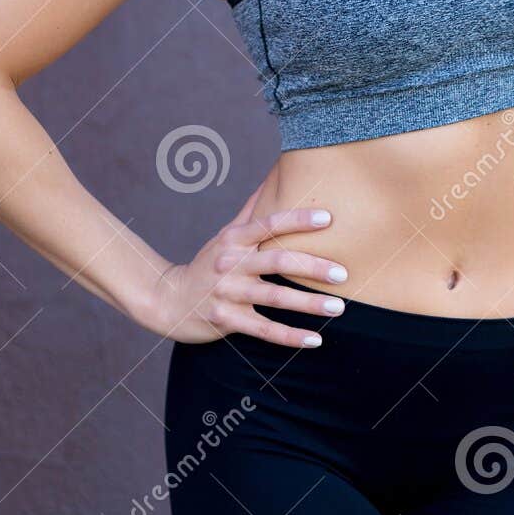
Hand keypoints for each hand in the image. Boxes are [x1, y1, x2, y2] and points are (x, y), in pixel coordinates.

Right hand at [142, 175, 349, 347]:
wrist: (169, 301)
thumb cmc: (208, 264)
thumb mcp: (226, 235)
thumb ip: (252, 211)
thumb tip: (276, 174)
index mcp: (234, 240)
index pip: (269, 225)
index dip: (298, 220)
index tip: (328, 219)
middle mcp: (231, 264)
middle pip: (277, 262)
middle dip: (312, 267)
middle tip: (343, 273)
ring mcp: (228, 293)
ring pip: (274, 298)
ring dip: (309, 304)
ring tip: (338, 308)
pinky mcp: (226, 320)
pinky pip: (264, 330)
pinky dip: (290, 336)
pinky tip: (315, 340)